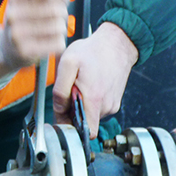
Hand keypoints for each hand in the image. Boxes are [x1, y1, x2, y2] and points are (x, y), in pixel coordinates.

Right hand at [0, 0, 79, 67]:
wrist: (7, 48)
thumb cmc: (29, 19)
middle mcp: (13, 14)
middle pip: (54, 9)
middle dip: (63, 12)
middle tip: (60, 17)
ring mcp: (17, 34)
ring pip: (58, 26)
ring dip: (62, 28)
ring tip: (55, 30)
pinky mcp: (24, 51)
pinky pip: (56, 43)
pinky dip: (60, 42)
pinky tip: (52, 41)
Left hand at [52, 22, 138, 137]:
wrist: (116, 43)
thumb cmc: (93, 51)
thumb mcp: (68, 63)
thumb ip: (60, 89)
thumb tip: (59, 108)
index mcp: (94, 100)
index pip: (85, 132)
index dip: (71, 128)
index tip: (63, 117)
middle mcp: (105, 106)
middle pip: (85, 122)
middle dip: (73, 111)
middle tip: (69, 92)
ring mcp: (112, 104)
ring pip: (90, 114)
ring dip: (82, 103)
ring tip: (80, 83)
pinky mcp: (114, 100)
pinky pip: (98, 107)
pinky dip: (90, 99)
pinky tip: (89, 83)